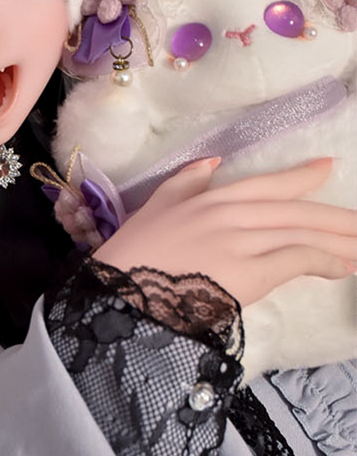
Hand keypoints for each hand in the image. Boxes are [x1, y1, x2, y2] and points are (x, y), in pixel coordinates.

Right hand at [93, 154, 356, 299]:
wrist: (120, 293)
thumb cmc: (133, 256)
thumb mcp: (156, 207)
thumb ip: (185, 183)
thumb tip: (211, 162)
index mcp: (212, 197)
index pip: (267, 184)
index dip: (301, 177)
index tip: (327, 169)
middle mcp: (232, 213)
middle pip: (296, 211)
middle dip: (335, 218)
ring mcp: (241, 241)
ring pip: (301, 234)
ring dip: (338, 241)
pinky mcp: (247, 274)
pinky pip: (294, 261)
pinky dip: (323, 261)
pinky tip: (342, 266)